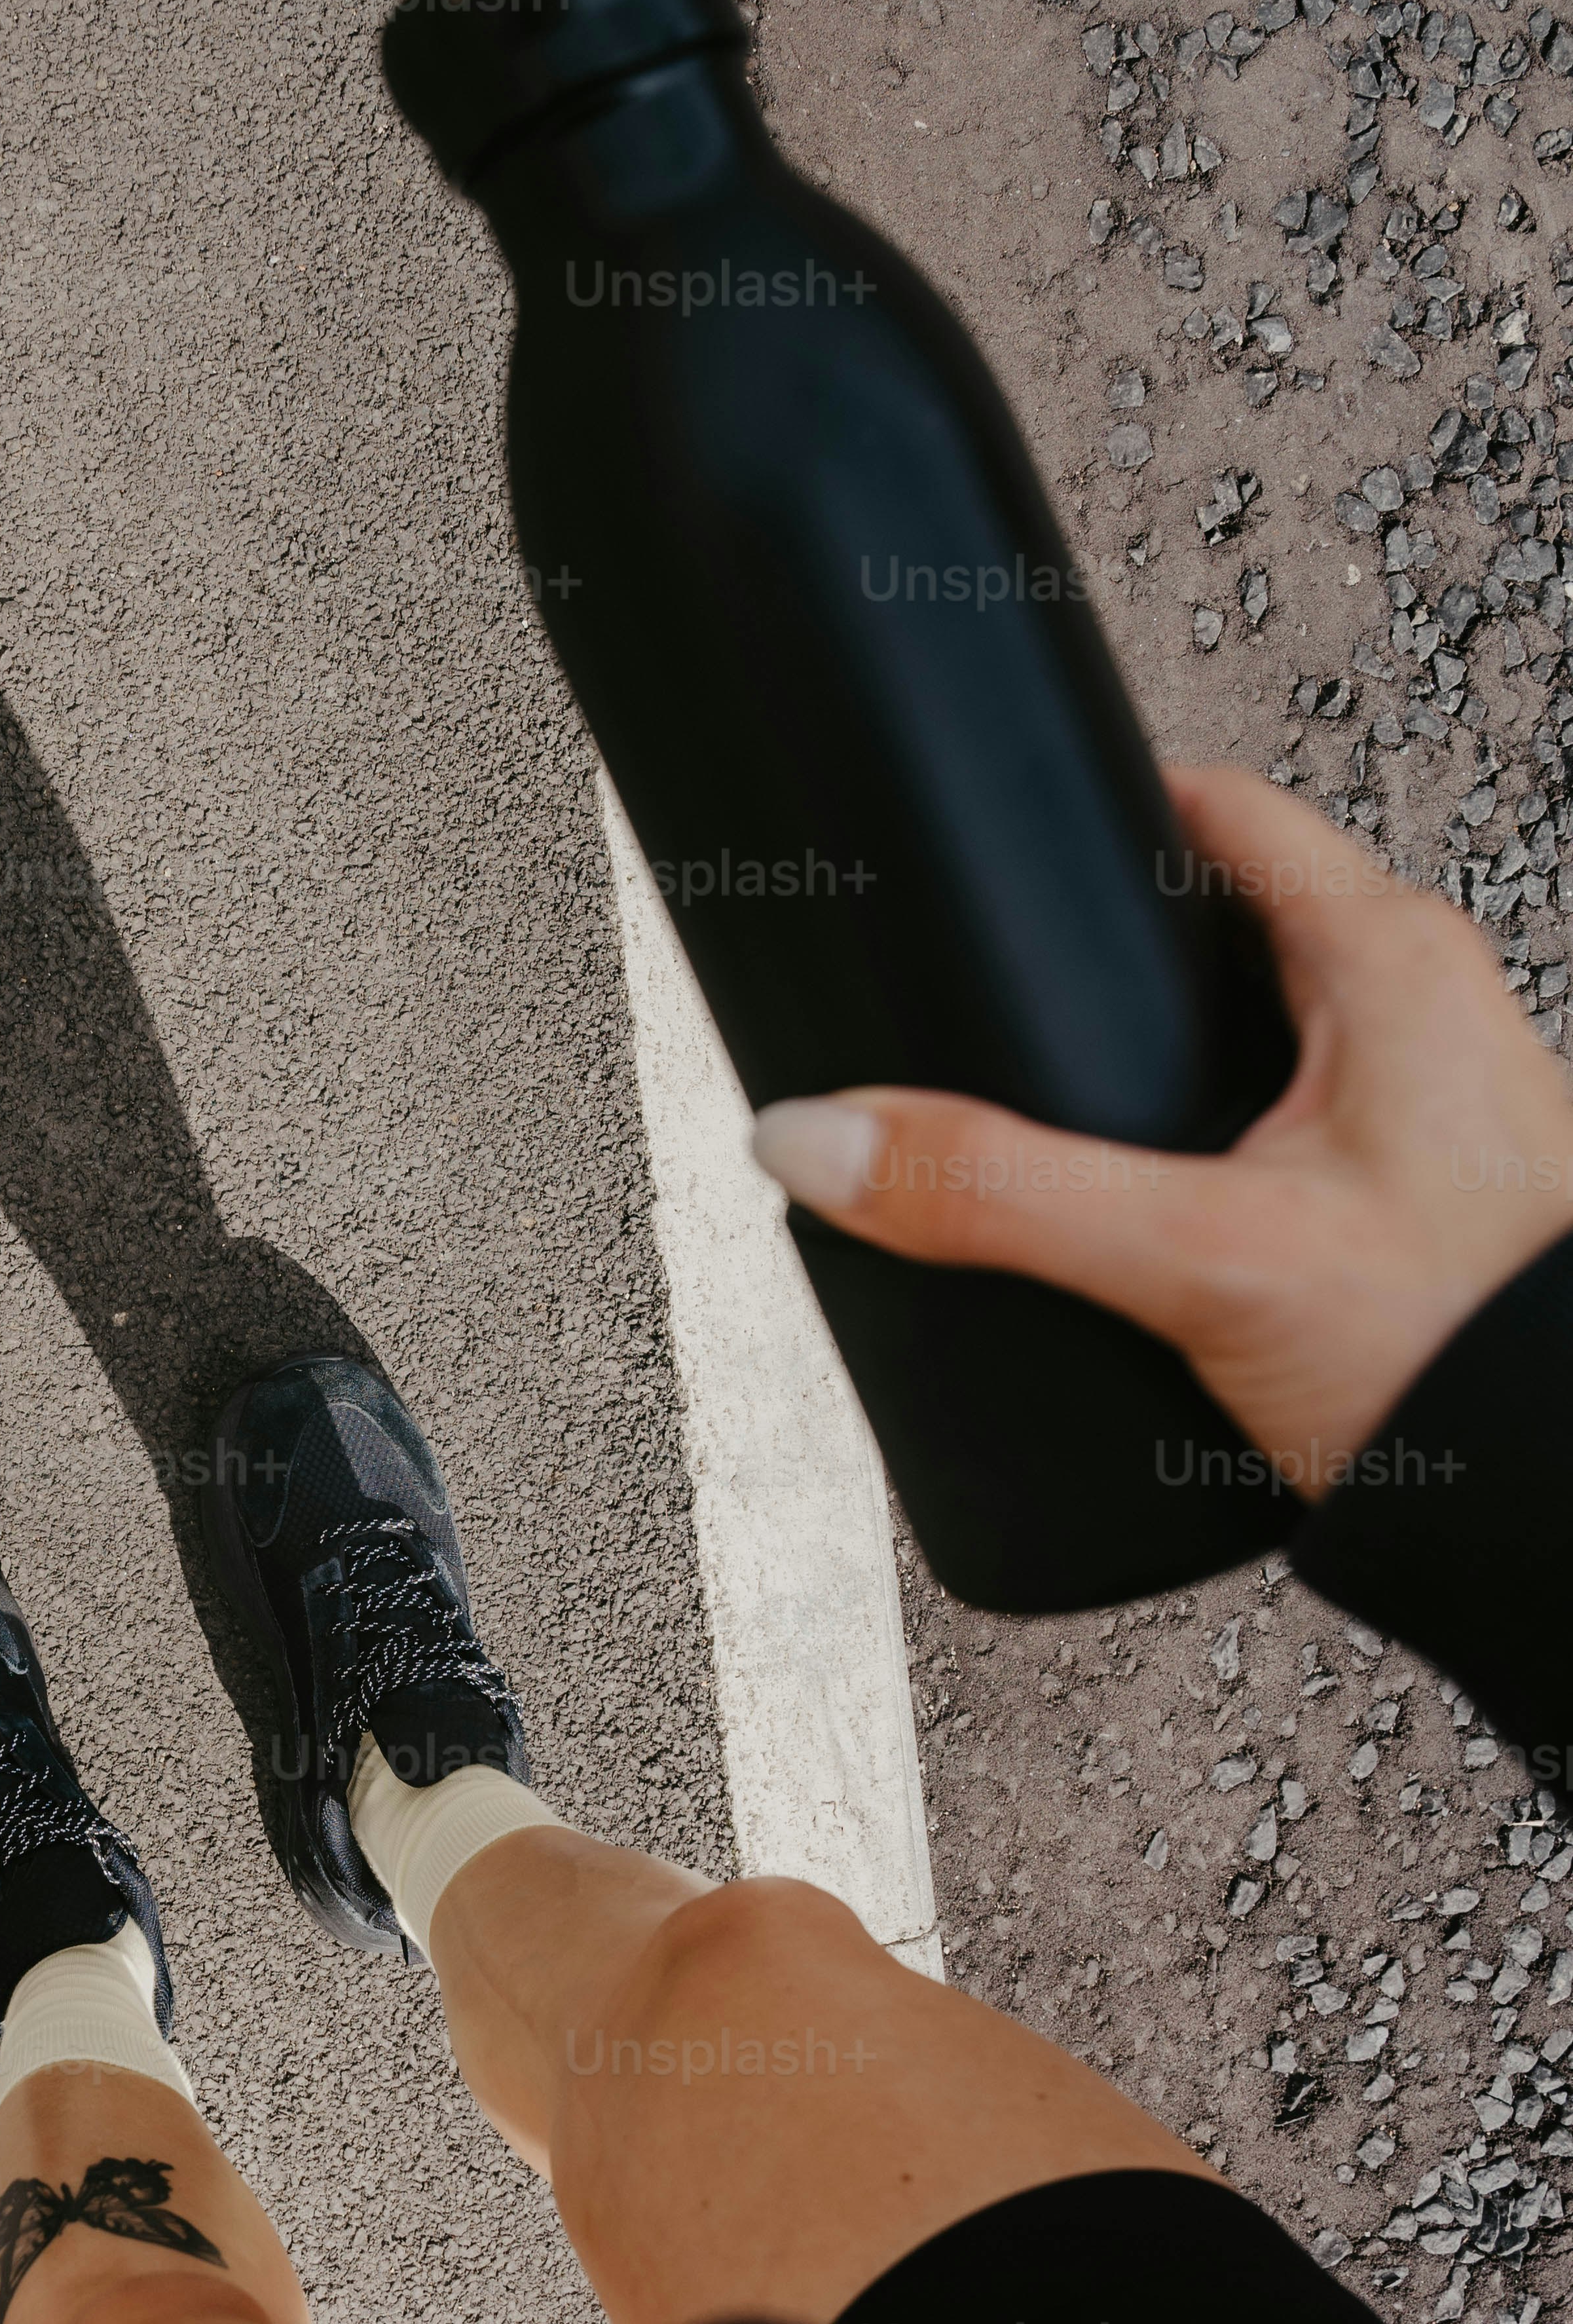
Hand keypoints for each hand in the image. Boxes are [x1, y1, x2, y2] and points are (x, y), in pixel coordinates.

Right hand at [749, 762, 1572, 1493]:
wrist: (1558, 1514)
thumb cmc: (1469, 1359)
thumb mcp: (1198, 1261)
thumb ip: (999, 1197)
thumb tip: (823, 1137)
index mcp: (1393, 959)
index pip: (1218, 809)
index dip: (1100, 810)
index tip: (1006, 842)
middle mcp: (1430, 1009)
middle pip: (1228, 925)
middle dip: (1110, 962)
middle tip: (1003, 998)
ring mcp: (1438, 1103)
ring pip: (1262, 1034)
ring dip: (1163, 1066)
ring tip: (1059, 1114)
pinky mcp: (1429, 1197)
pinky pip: (1293, 1124)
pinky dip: (1210, 1143)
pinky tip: (1151, 1211)